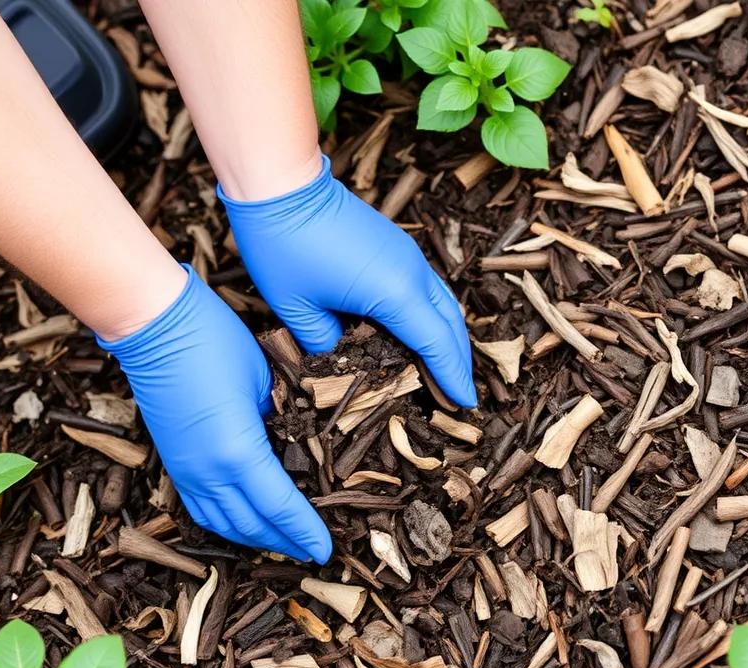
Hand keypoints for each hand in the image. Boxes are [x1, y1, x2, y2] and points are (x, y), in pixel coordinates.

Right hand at [97, 267, 331, 563]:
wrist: (153, 326)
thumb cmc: (213, 341)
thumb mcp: (266, 382)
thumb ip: (283, 423)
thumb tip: (301, 445)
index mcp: (238, 453)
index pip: (281, 507)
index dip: (306, 531)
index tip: (327, 549)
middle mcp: (208, 472)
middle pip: (252, 525)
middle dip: (286, 542)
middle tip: (314, 550)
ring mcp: (186, 470)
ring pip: (223, 524)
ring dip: (256, 539)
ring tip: (284, 543)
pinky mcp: (173, 462)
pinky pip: (201, 509)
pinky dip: (226, 525)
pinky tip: (243, 522)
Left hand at [219, 155, 476, 406]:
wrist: (282, 183)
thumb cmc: (283, 244)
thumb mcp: (297, 310)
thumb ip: (325, 345)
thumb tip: (338, 361)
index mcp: (394, 292)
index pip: (436, 345)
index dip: (452, 378)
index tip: (465, 404)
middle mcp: (412, 273)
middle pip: (452, 326)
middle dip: (459, 363)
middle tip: (459, 397)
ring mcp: (408, 256)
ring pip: (445, 305)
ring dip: (450, 338)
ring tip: (447, 370)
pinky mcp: (398, 247)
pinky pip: (430, 289)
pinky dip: (435, 317)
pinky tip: (422, 333)